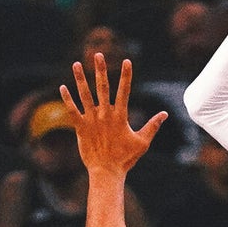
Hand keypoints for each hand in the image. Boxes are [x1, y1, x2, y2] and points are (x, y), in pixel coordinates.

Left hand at [60, 54, 165, 175]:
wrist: (106, 172)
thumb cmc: (125, 158)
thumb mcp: (142, 142)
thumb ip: (153, 126)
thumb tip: (165, 114)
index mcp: (120, 116)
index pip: (124, 91)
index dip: (126, 75)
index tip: (127, 60)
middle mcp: (105, 114)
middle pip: (103, 87)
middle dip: (100, 70)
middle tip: (98, 54)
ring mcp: (91, 120)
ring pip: (85, 95)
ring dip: (80, 78)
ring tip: (76, 64)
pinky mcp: (80, 127)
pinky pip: (72, 110)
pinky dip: (67, 99)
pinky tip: (62, 87)